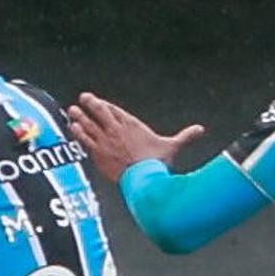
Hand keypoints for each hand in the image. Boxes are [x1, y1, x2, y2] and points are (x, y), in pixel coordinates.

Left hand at [65, 93, 196, 178]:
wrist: (144, 178)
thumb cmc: (157, 162)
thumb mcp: (172, 146)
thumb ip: (185, 136)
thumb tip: (202, 129)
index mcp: (132, 125)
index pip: (115, 110)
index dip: (106, 106)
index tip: (99, 102)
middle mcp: (116, 129)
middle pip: (100, 112)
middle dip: (91, 104)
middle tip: (83, 98)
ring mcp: (106, 141)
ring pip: (89, 124)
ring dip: (80, 116)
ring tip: (72, 110)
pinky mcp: (99, 153)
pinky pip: (85, 140)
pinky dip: (78, 132)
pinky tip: (73, 127)